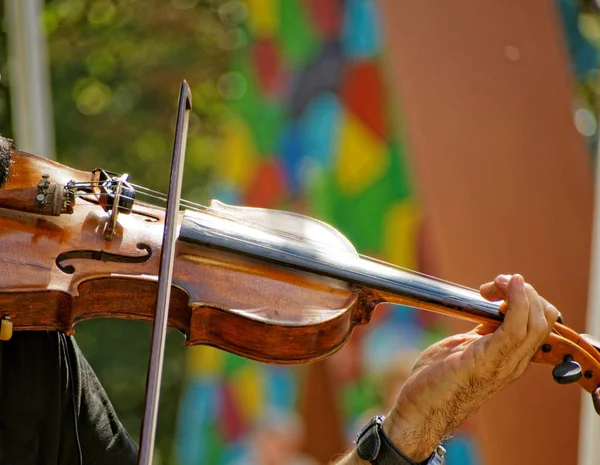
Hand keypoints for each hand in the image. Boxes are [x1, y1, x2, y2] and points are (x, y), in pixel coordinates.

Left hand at [381, 274, 559, 461]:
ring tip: (496, 285)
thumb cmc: (435, 379)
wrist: (420, 408)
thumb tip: (485, 309)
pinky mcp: (489, 360)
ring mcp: (505, 362)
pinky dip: (516, 302)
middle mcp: (514, 361)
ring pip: (537, 321)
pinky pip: (516, 327)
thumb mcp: (462, 348)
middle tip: (493, 286)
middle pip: (544, 319)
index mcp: (509, 358)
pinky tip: (504, 287)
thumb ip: (479, 332)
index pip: (539, 323)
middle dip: (523, 291)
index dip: (525, 298)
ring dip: (519, 293)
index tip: (495, 288)